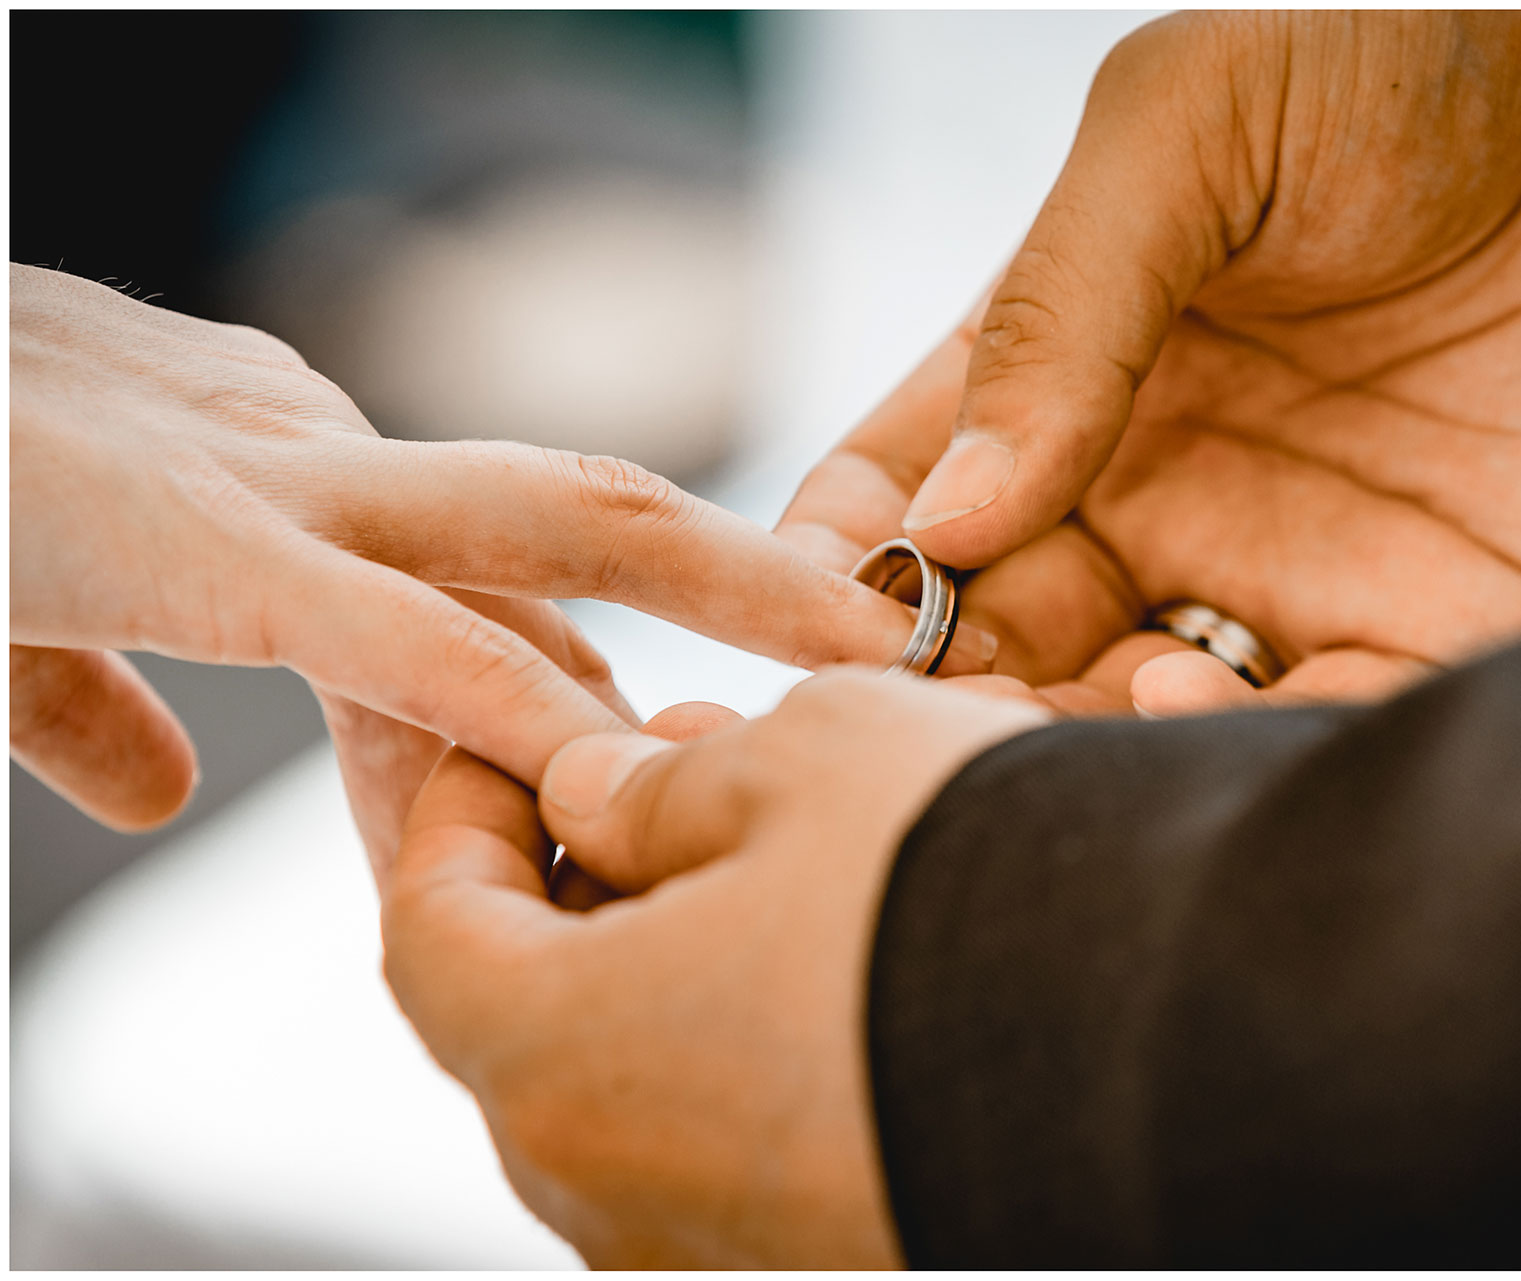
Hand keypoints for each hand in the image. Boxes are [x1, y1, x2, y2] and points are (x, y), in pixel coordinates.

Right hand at [10, 264, 990, 829]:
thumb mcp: (31, 586)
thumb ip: (107, 684)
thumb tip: (144, 787)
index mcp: (304, 478)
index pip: (508, 576)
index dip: (627, 660)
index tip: (733, 739)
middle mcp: (326, 461)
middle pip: (597, 508)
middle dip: (759, 570)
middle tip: (903, 642)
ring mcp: (277, 489)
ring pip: (546, 529)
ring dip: (718, 591)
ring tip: (860, 667)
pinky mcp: (195, 544)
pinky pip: (387, 624)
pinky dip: (500, 697)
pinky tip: (608, 761)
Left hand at [379, 673, 1044, 1265]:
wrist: (1208, 1044)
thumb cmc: (977, 888)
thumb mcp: (804, 762)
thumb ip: (658, 787)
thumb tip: (601, 806)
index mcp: (558, 1060)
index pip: (427, 930)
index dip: (458, 813)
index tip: (517, 741)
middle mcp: (618, 1198)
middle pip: (538, 1017)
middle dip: (591, 878)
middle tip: (676, 774)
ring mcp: (729, 1254)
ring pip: (653, 1084)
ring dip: (689, 955)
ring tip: (800, 842)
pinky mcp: (838, 1261)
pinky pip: (755, 1141)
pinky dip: (769, 1037)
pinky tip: (867, 941)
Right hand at [778, 12, 1520, 714]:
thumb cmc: (1408, 64)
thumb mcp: (1186, 134)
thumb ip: (1053, 317)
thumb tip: (934, 523)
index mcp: (1060, 374)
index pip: (894, 500)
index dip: (831, 569)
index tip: (810, 620)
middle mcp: (1147, 489)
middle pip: (991, 637)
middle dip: (940, 691)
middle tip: (926, 715)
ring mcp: (1273, 567)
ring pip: (1120, 709)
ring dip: (1062, 736)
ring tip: (1058, 706)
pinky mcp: (1417, 628)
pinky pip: (1300, 732)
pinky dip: (1226, 746)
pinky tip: (1192, 693)